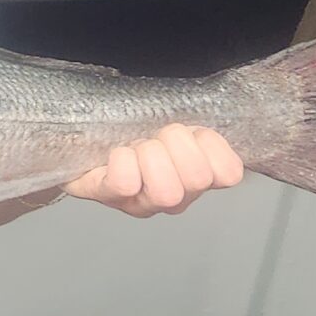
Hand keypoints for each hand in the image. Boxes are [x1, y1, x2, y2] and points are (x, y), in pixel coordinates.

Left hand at [64, 124, 243, 217]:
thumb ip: (198, 120)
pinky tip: (118, 154)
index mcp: (198, 176)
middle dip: (177, 145)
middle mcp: (176, 197)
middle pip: (198, 178)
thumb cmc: (137, 127)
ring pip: (167, 190)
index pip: (229, 174)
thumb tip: (207, 112)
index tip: (192, 133)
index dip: (212, 146)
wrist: (85, 136)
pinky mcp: (107, 197)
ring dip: (151, 154)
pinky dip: (122, 160)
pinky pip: (125, 183)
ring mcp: (142, 203)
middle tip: (158, 137)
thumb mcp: (176, 120)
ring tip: (137, 146)